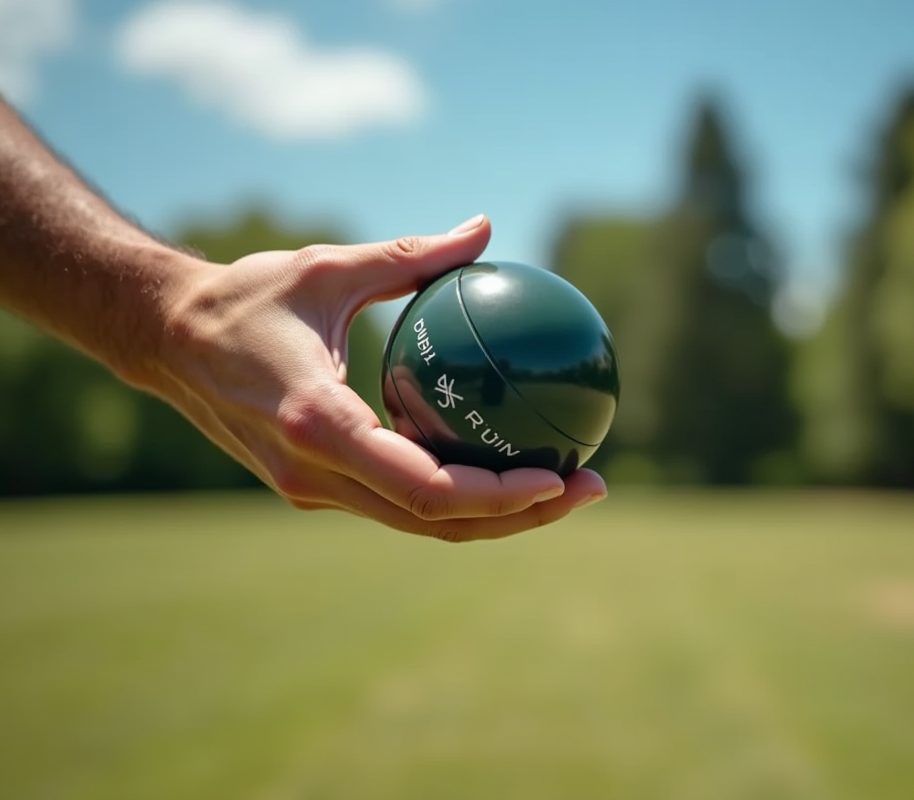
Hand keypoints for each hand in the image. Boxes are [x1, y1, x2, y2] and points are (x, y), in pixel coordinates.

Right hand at [152, 214, 606, 540]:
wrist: (166, 341)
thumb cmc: (244, 298)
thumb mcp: (330, 266)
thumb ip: (412, 254)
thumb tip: (485, 227)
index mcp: (318, 423)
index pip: (423, 486)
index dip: (495, 495)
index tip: (556, 478)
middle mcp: (316, 472)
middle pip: (435, 521)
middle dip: (520, 517)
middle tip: (589, 487)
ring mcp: (313, 489)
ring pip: (420, 523)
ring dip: (496, 516)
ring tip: (565, 487)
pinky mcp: (316, 486)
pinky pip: (400, 502)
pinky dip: (457, 497)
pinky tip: (505, 468)